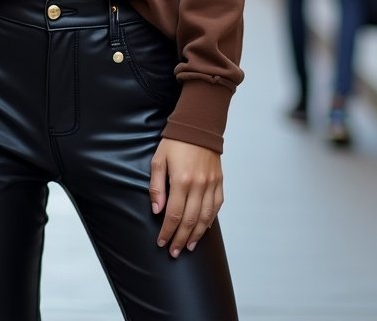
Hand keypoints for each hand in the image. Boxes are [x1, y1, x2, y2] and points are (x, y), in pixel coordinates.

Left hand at [149, 138, 223, 257]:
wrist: (198, 125)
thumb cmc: (175, 142)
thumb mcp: (159, 160)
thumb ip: (156, 186)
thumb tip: (157, 210)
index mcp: (181, 180)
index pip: (174, 214)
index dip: (167, 231)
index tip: (161, 242)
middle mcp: (198, 185)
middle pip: (190, 221)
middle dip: (180, 238)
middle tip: (174, 251)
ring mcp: (211, 184)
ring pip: (205, 218)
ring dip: (197, 235)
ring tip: (188, 246)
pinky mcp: (219, 182)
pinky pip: (216, 206)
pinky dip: (210, 220)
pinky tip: (204, 229)